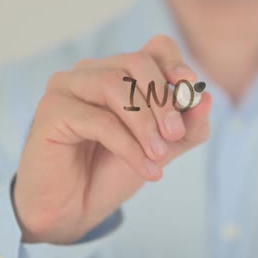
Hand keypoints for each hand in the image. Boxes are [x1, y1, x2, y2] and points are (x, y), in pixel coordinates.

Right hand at [12, 35, 211, 243]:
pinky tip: (146, 169)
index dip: (175, 63)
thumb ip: (188, 126)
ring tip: (160, 156)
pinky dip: (128, 146)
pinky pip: (98, 119)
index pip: (154, 49)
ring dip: (145, 123)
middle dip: (164, 99)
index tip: (189, 87)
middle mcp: (92, 71)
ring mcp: (67, 86)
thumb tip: (206, 99)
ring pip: (115, 85)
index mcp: (120, 72)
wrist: (74, 208)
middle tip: (176, 135)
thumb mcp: (163, 148)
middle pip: (137, 62)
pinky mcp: (51, 110)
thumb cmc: (114, 170)